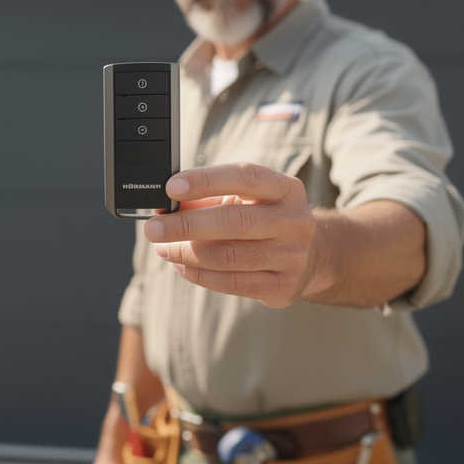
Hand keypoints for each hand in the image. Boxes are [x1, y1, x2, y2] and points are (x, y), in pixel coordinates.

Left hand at [144, 162, 316, 308]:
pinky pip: (232, 282)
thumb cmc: (264, 219)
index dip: (206, 181)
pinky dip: (199, 274)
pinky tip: (181, 265)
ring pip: (228, 256)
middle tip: (153, 229)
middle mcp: (294, 221)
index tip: (171, 187)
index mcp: (286, 189)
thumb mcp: (244, 200)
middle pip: (233, 221)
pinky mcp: (282, 286)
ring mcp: (291, 256)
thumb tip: (163, 206)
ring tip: (163, 248)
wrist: (310, 256)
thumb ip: (206, 199)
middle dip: (186, 225)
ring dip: (186, 253)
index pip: (245, 177)